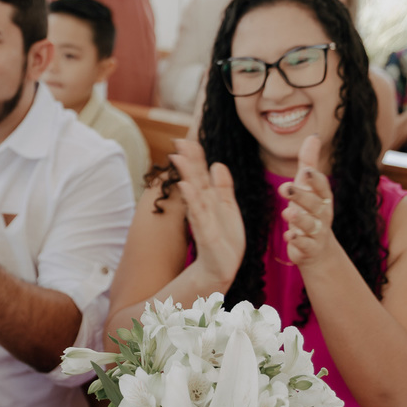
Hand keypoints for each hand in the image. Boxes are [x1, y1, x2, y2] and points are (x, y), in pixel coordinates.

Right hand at [169, 139, 244, 287]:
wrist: (222, 266)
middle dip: (188, 160)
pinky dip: (191, 198)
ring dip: (186, 174)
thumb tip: (217, 163)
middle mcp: (203, 205)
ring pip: (194, 192)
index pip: (201, 173)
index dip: (195, 157)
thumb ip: (223, 186)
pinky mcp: (205, 232)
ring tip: (179, 157)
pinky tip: (186, 185)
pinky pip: (197, 213)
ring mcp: (202, 218)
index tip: (187, 140)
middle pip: (195, 178)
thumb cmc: (224, 238)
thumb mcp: (228, 207)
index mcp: (210, 198)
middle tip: (178, 142)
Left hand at [276, 135, 336, 266]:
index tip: (306, 171)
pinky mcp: (309, 248)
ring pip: (310, 225)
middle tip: (285, 187)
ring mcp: (317, 232)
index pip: (322, 186)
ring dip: (299, 219)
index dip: (315, 180)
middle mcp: (323, 214)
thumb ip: (309, 162)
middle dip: (301, 196)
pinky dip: (298, 242)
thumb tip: (314, 136)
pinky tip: (289, 237)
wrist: (318, 249)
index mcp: (322, 197)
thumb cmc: (310, 210)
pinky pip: (305, 245)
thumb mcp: (309, 186)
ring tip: (287, 213)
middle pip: (314, 204)